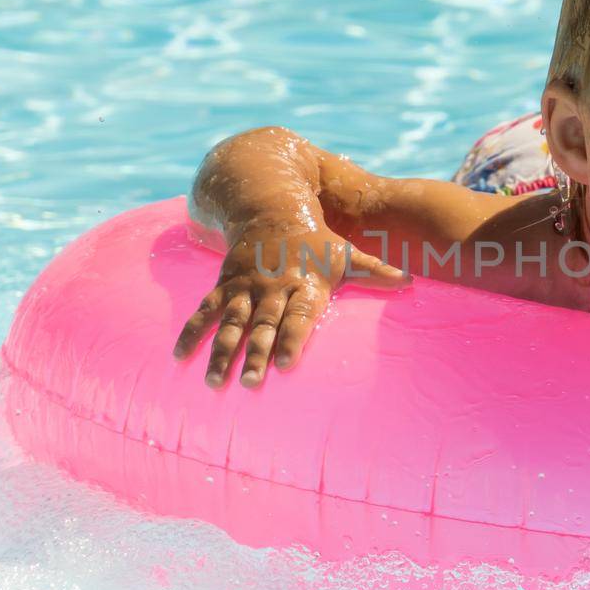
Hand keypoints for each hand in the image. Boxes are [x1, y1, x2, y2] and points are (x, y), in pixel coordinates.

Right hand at [173, 224, 408, 387]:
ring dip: (222, 352)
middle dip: (256, 355)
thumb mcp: (346, 253)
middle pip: (264, 326)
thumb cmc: (314, 239)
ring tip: (214, 382)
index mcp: (303, 285)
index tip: (286, 365)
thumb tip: (410, 281)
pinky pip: (205, 311)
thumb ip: (375, 272)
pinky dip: (192, 333)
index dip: (292, 339)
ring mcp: (245, 288)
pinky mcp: (224, 285)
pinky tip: (179, 357)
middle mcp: (272, 288)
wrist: (271, 206)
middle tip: (251, 383)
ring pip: (232, 324)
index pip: (298, 317)